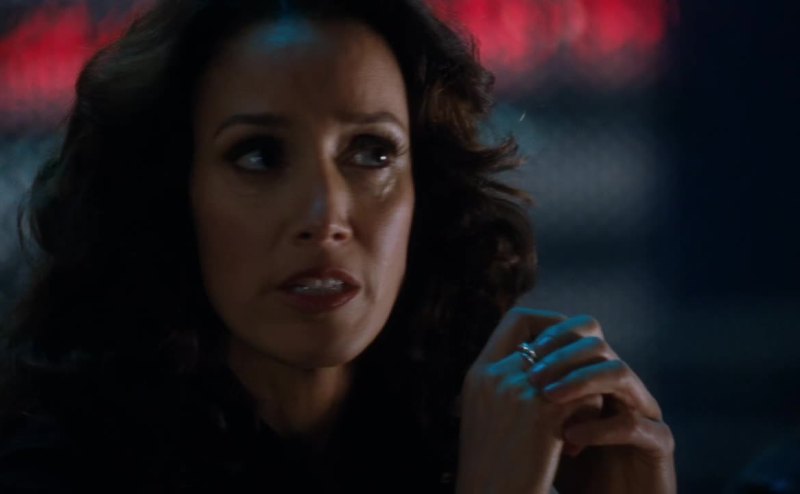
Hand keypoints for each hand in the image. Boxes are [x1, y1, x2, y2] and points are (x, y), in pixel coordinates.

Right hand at [455, 308, 602, 493]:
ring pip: (577, 367)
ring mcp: (518, 392)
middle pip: (556, 338)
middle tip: (588, 384)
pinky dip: (589, 418)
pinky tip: (575, 447)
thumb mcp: (484, 419)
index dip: (549, 325)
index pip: (517, 319)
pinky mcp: (543, 415)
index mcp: (477, 374)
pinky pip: (587, 397)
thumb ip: (504, 388)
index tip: (565, 348)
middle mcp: (496, 376)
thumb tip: (545, 363)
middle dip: (579, 360)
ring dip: (587, 391)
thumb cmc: (489, 472)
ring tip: (580, 420)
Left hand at [525, 313, 675, 493]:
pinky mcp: (659, 444)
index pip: (579, 335)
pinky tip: (570, 439)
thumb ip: (529, 398)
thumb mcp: (543, 431)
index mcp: (598, 379)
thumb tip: (492, 365)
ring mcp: (645, 412)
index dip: (551, 335)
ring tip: (547, 398)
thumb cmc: (570, 474)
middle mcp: (623, 389)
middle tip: (531, 375)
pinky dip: (599, 428)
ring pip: (620, 374)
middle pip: (597, 346)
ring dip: (580, 381)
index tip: (521, 350)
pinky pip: (634, 424)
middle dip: (561, 355)